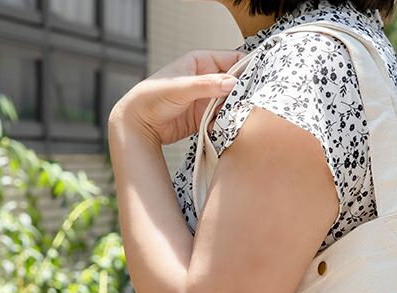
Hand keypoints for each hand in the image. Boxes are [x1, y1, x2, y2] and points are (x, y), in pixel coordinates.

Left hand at [109, 48, 245, 145]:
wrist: (138, 124)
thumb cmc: (152, 98)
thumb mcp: (181, 88)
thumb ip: (206, 85)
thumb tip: (232, 83)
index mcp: (201, 62)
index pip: (232, 59)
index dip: (246, 67)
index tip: (259, 79)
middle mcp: (206, 79)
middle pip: (234, 83)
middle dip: (242, 93)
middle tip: (251, 104)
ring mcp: (205, 99)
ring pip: (230, 103)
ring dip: (235, 111)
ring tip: (239, 118)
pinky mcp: (203, 118)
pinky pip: (221, 119)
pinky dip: (226, 124)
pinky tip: (228, 129)